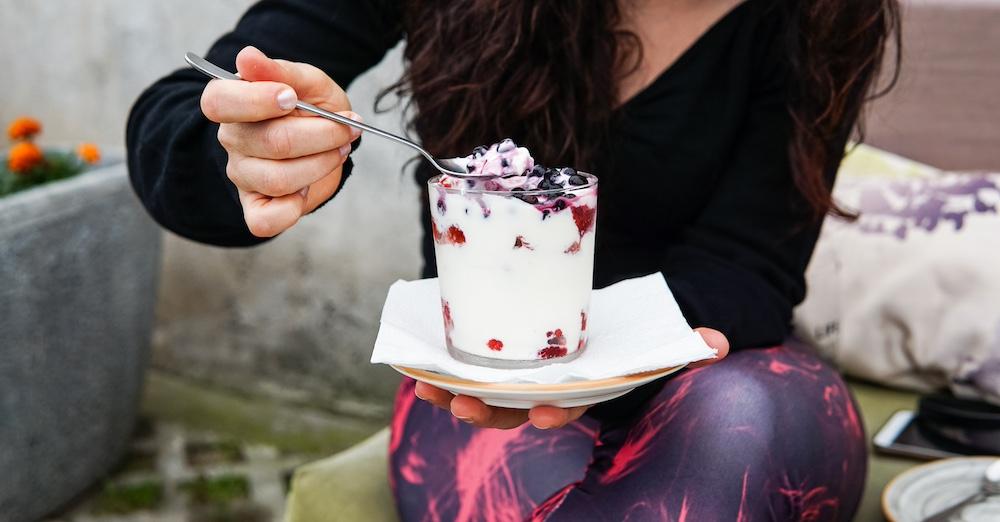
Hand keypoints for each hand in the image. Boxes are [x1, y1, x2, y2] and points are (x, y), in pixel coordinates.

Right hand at [200, 46, 360, 236]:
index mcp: (232, 102)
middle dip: (323, 134)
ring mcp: (243, 175)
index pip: (219, 101)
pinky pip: (265, 221)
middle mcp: (232, 140)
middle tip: (347, 127)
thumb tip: (247, 57)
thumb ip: (280, 70)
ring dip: (322, 164)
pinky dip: (292, 210)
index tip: (291, 97)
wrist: (327, 139)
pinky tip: (306, 191)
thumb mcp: (307, 81)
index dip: (257, 100)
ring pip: (279, 179)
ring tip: (338, 150)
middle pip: (272, 142)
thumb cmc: (312, 107)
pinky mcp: (256, 207)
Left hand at [415, 327, 729, 429]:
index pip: (569, 406)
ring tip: (427, 387)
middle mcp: (545, 391)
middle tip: (463, 407)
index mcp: (581, 390)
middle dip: (486, 412)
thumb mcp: (659, 338)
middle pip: (512, 410)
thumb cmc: (629, 336)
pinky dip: (439, 368)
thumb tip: (718, 343)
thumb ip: (684, 343)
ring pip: (480, 395)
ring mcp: (516, 378)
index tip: (546, 409)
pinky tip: (417, 362)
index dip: (557, 411)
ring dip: (451, 395)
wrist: (605, 325)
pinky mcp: (494, 356)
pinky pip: (462, 368)